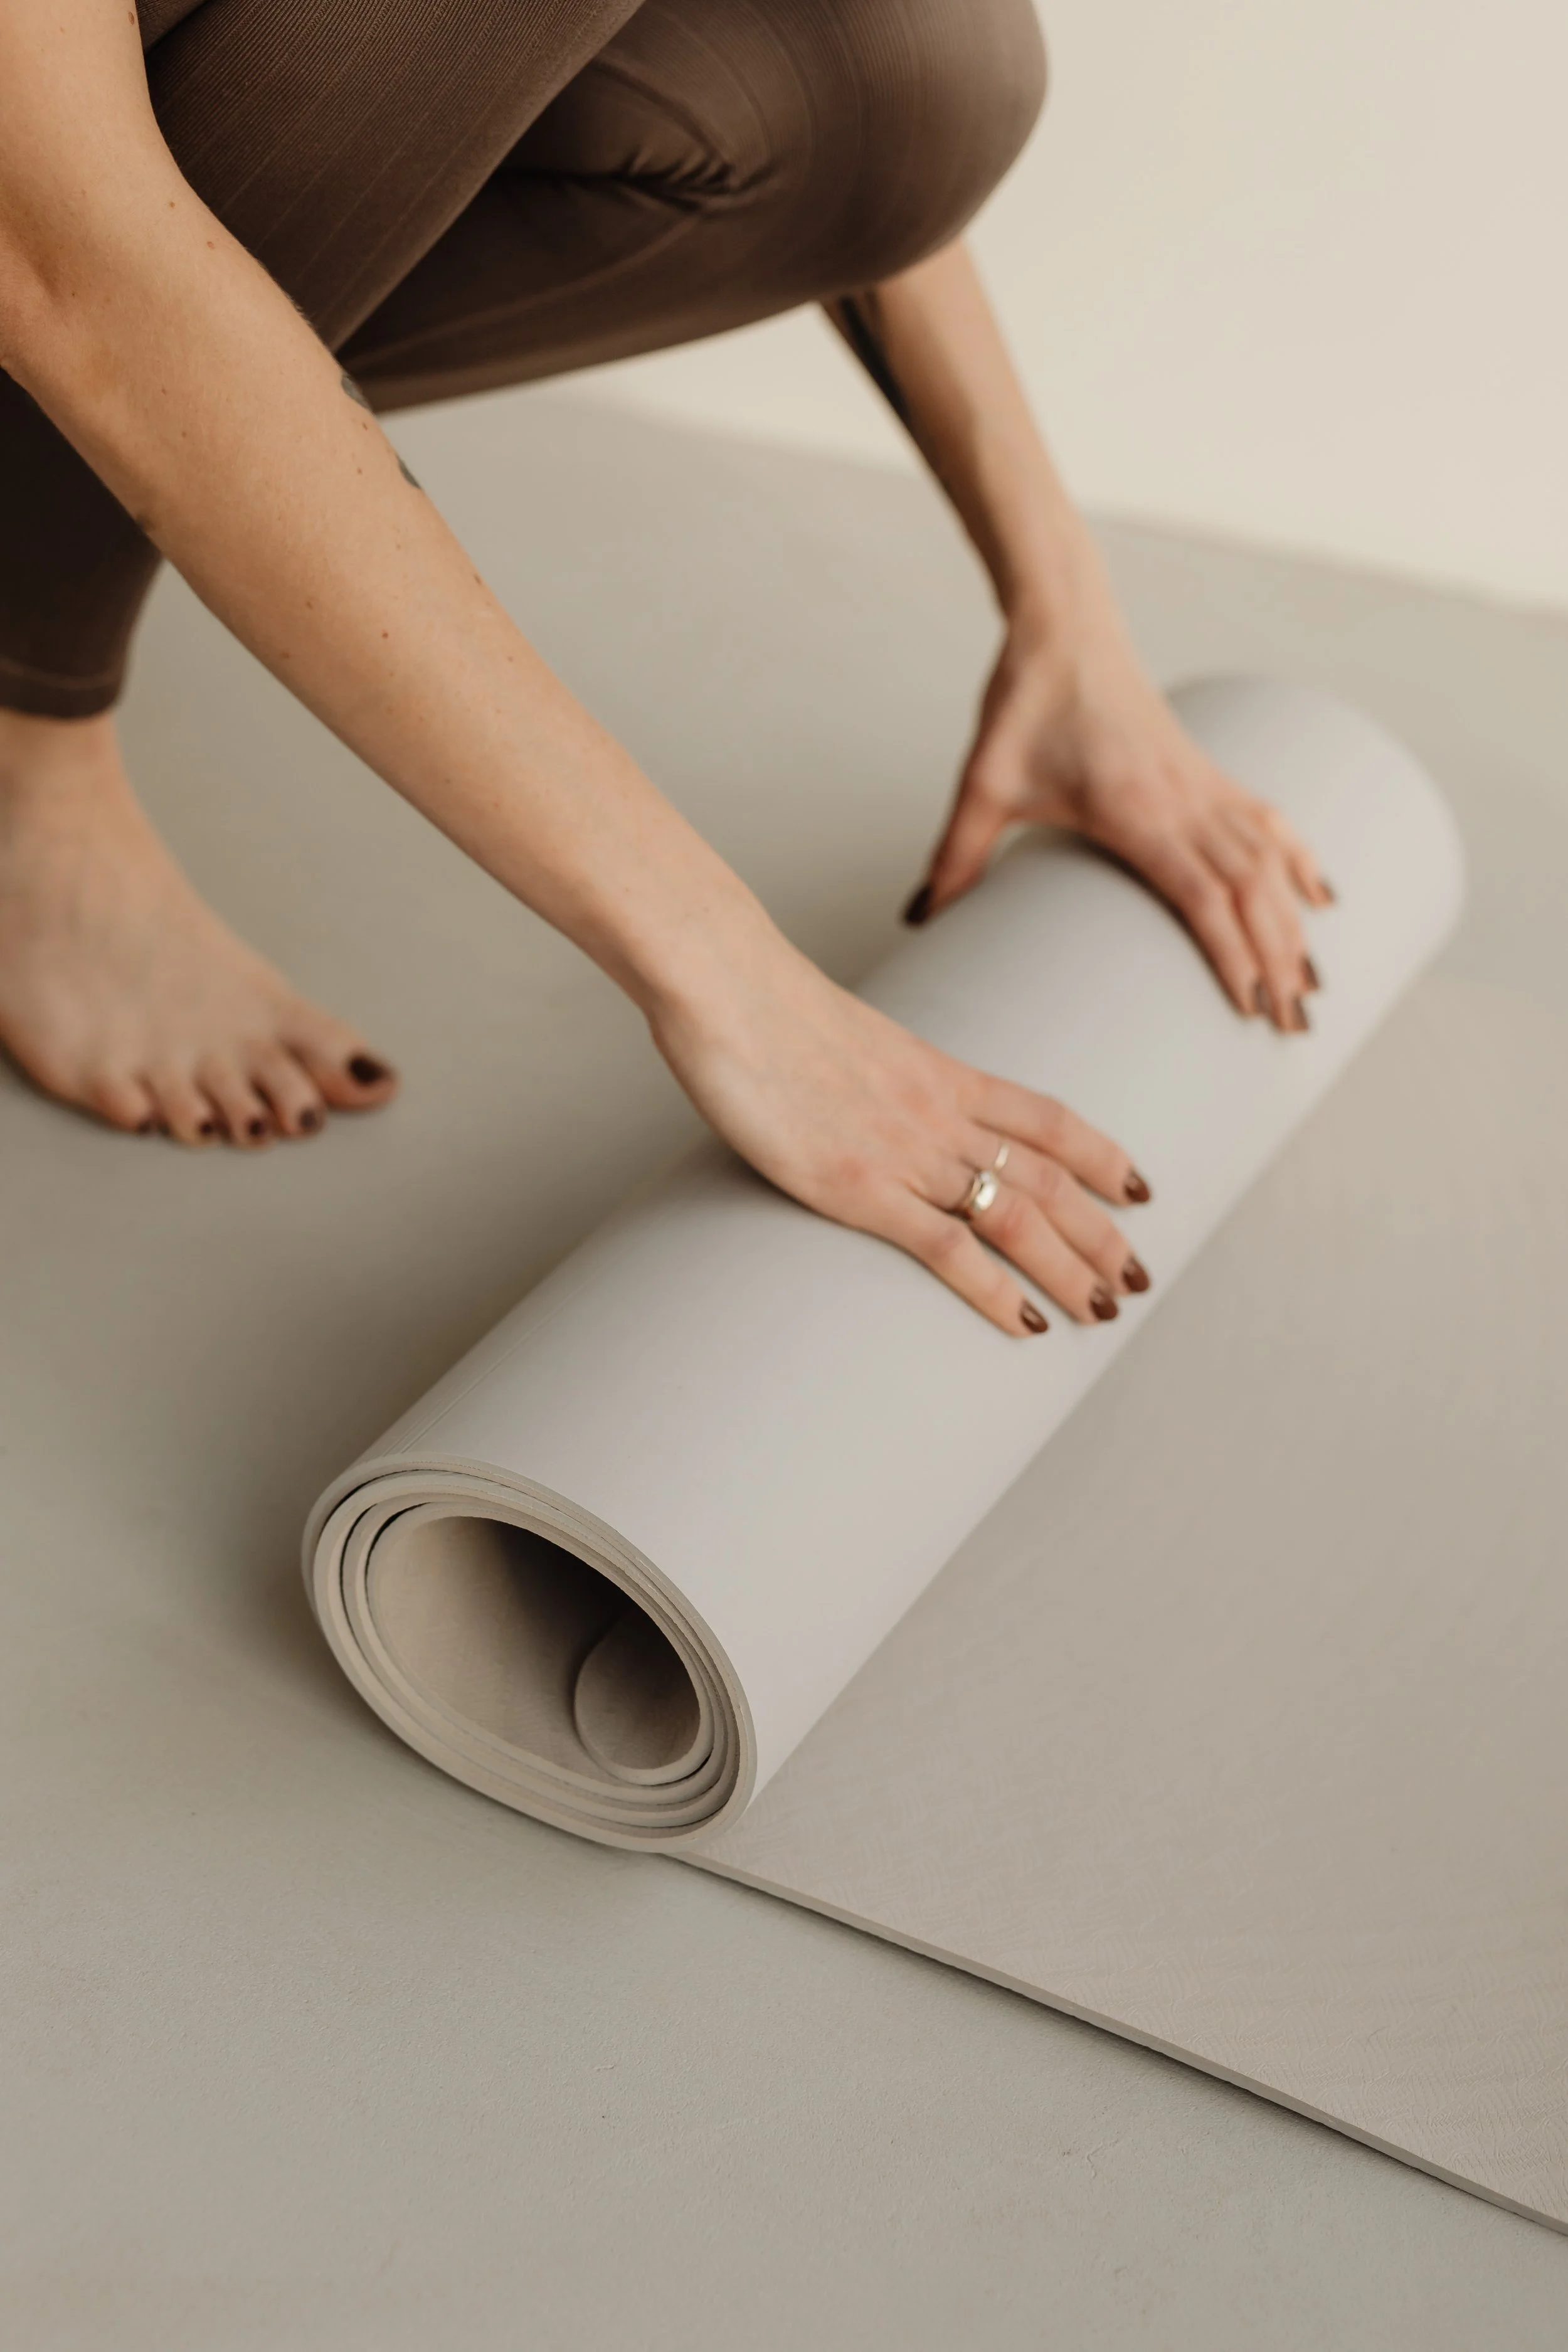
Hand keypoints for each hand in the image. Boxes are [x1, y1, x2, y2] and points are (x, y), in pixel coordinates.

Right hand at [651, 936, 1150, 1334]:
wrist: (727, 984)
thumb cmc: (761, 1005)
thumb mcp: (841, 1037)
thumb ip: (873, 1075)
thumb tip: (869, 1098)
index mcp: (940, 1072)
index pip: (1047, 1119)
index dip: (1101, 1158)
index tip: (1137, 1191)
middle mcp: (941, 1113)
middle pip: (1050, 1177)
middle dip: (1102, 1233)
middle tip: (1135, 1279)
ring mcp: (906, 1151)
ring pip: (1019, 1215)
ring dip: (1071, 1268)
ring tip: (1104, 1310)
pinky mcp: (860, 1187)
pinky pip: (949, 1248)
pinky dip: (996, 1291)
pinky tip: (1027, 1324)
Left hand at [908, 611, 1333, 1031]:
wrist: (1062, 628)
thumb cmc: (1024, 702)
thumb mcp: (981, 785)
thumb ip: (953, 857)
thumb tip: (920, 919)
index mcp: (1135, 810)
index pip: (1201, 893)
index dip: (1232, 952)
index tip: (1252, 1006)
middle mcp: (1183, 799)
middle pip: (1251, 890)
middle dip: (1278, 959)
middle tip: (1294, 1024)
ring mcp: (1202, 783)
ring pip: (1269, 862)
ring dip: (1295, 923)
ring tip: (1314, 983)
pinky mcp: (1206, 770)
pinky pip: (1268, 822)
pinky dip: (1299, 860)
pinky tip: (1322, 896)